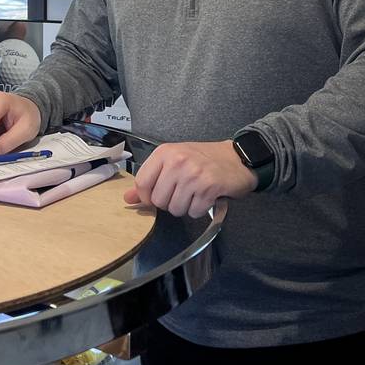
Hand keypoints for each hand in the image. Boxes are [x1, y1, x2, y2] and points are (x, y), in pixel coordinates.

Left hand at [123, 140, 257, 218]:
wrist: (237, 157)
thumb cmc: (203, 159)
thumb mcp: (173, 162)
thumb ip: (150, 179)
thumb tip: (128, 198)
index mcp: (164, 153)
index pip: (141, 183)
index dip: (148, 196)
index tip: (160, 194)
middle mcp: (177, 161)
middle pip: (158, 200)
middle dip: (170, 202)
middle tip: (183, 191)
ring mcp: (193, 174)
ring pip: (175, 209)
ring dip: (186, 207)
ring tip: (195, 193)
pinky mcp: (209, 187)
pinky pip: (194, 212)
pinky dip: (200, 209)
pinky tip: (206, 196)